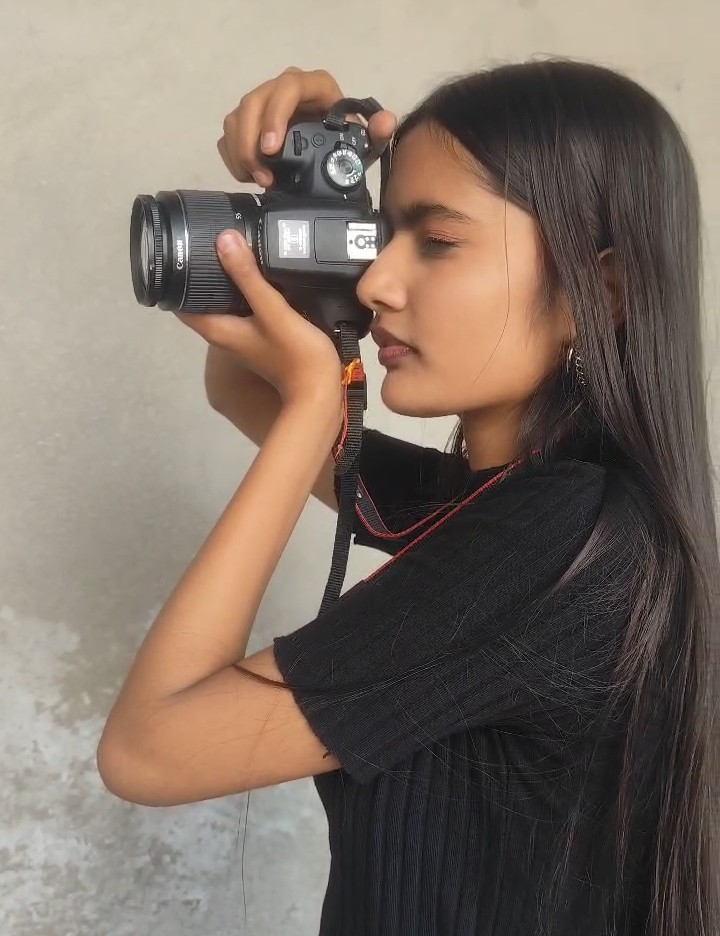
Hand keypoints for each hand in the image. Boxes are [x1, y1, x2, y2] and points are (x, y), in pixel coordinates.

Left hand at [175, 231, 343, 411]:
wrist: (320, 394)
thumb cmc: (296, 355)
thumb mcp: (272, 310)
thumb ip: (248, 277)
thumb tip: (224, 239)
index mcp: (218, 329)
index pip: (180, 302)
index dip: (179, 275)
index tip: (185, 247)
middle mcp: (223, 335)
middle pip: (202, 299)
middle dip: (204, 272)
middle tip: (212, 238)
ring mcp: (242, 339)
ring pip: (224, 304)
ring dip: (226, 281)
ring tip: (236, 248)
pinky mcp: (259, 338)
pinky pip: (243, 309)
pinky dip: (245, 292)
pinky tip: (261, 275)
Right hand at [218, 66, 396, 187]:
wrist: (328, 155)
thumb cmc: (344, 143)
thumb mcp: (362, 143)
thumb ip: (374, 134)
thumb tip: (385, 122)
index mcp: (313, 87)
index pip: (288, 87)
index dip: (276, 114)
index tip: (271, 149)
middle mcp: (284, 90)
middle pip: (253, 102)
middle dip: (251, 141)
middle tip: (262, 176)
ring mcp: (263, 106)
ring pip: (237, 117)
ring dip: (241, 151)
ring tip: (257, 179)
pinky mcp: (248, 123)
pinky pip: (229, 133)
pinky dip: (233, 156)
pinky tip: (247, 175)